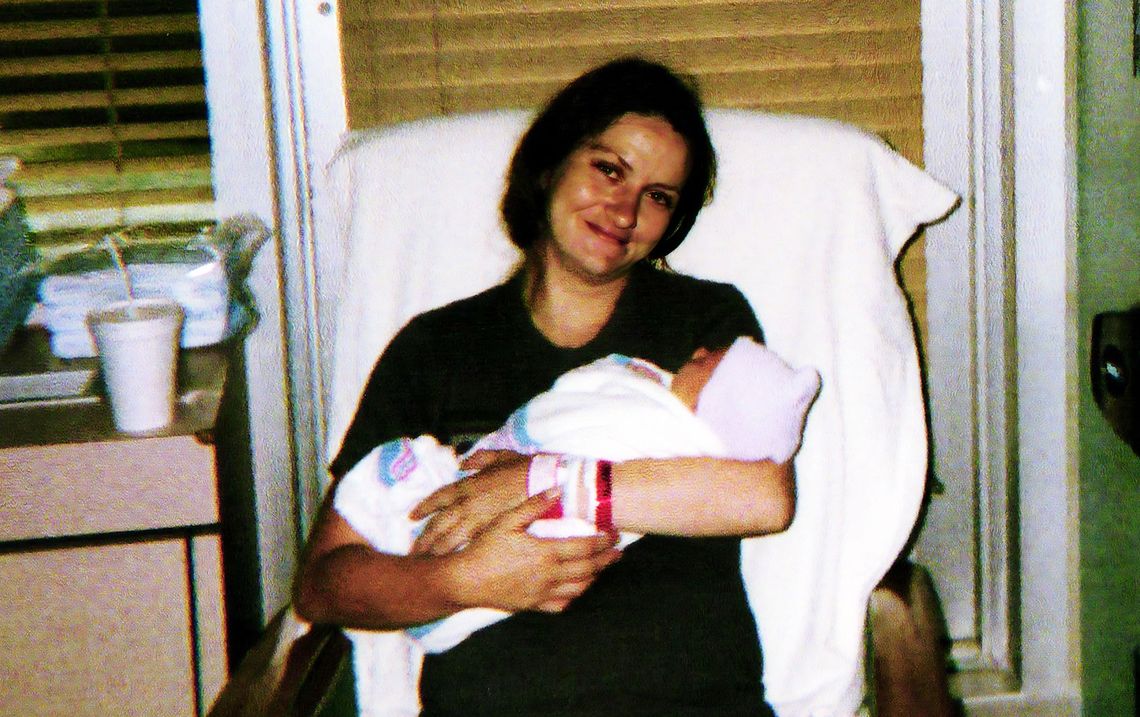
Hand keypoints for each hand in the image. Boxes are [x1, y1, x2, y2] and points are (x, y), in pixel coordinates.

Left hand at [410, 450, 530, 554]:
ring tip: (425, 562)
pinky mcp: (491, 535)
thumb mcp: (500, 456)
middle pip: (438, 524)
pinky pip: (468, 548)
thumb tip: (463, 462)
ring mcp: (478, 522)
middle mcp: (467, 505)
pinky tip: (450, 566)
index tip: (412, 517)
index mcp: (467, 485)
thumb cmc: (525, 468)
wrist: (544, 482)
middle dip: (424, 538)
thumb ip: (479, 459)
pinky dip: (456, 556)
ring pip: (448, 540)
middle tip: (413, 550)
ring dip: (434, 551)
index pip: (438, 498)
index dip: (423, 508)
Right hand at [447, 491, 621, 612]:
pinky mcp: (533, 605)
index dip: (602, 540)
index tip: (613, 534)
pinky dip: (574, 595)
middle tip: (618, 551)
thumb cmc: (484, 548)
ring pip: (578, 587)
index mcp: (545, 552)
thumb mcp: (506, 520)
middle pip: (588, 568)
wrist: (464, 580)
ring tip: (602, 567)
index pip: (584, 547)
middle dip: (606, 559)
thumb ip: (533, 505)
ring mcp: (542, 593)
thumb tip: (557, 489)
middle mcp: (548, 575)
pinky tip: (577, 588)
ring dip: (594, 576)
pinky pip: (561, 604)